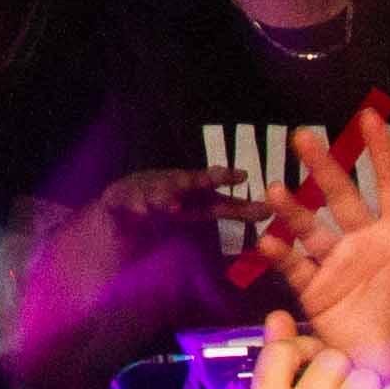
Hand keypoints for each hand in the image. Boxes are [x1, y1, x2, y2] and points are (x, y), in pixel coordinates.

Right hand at [92, 165, 251, 229]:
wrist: (120, 205)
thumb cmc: (169, 203)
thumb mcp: (202, 208)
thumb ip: (234, 210)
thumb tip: (271, 211)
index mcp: (192, 192)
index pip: (215, 190)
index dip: (228, 184)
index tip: (244, 177)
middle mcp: (170, 187)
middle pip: (187, 182)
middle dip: (201, 180)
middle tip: (220, 177)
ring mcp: (144, 191)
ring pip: (155, 193)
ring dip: (164, 197)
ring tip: (172, 206)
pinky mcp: (119, 201)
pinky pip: (124, 203)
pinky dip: (132, 206)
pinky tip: (140, 212)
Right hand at [252, 116, 389, 379]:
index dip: (381, 151)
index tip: (368, 116)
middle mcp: (365, 244)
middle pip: (342, 196)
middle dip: (324, 166)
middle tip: (302, 137)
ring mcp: (337, 266)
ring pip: (311, 227)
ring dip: (293, 208)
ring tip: (274, 187)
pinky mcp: (316, 293)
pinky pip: (295, 268)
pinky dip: (280, 254)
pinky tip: (268, 241)